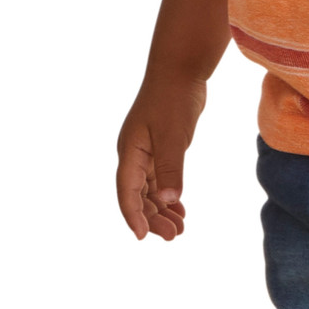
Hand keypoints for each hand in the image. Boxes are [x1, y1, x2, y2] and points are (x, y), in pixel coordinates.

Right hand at [115, 74, 208, 240]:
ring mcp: (146, 151)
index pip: (127, 192)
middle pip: (138, 195)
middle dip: (152, 218)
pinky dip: (168, 195)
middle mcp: (133, 154)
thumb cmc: (173, 99)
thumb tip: (167, 201)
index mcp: (130, 152)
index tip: (144, 237)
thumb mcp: (174, 136)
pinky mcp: (160, 147)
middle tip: (173, 236)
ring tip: (179, 229)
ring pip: (149, 189)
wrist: (181, 71)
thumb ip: (171, 169)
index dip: (133, 216)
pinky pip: (159, 179)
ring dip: (161, 210)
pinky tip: (180, 208)